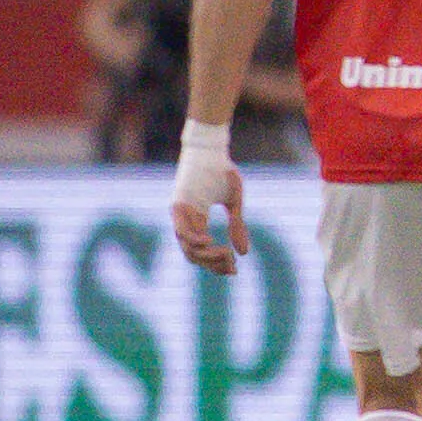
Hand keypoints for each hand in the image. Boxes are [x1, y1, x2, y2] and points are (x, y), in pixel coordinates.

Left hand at [171, 122, 246, 275]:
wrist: (212, 149)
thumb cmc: (222, 171)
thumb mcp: (234, 203)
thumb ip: (236, 226)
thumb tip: (243, 254)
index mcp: (197, 220)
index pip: (203, 251)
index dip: (217, 264)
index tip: (233, 271)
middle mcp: (186, 220)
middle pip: (194, 255)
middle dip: (213, 264)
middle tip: (231, 267)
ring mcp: (180, 214)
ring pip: (188, 247)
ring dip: (206, 255)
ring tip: (225, 254)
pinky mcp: (178, 205)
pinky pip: (182, 230)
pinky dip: (194, 239)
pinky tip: (209, 242)